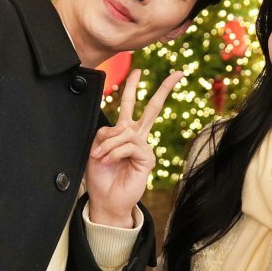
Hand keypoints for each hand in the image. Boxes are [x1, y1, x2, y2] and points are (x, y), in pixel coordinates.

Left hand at [86, 69, 184, 225]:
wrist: (106, 199)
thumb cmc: (101, 176)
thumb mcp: (95, 148)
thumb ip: (106, 133)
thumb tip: (120, 130)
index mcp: (124, 131)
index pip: (130, 105)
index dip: (132, 87)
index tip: (138, 71)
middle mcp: (137, 137)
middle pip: (152, 108)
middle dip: (163, 90)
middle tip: (176, 74)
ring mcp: (144, 147)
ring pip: (126, 131)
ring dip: (108, 144)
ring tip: (100, 157)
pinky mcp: (148, 159)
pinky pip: (129, 145)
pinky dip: (114, 152)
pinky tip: (110, 160)